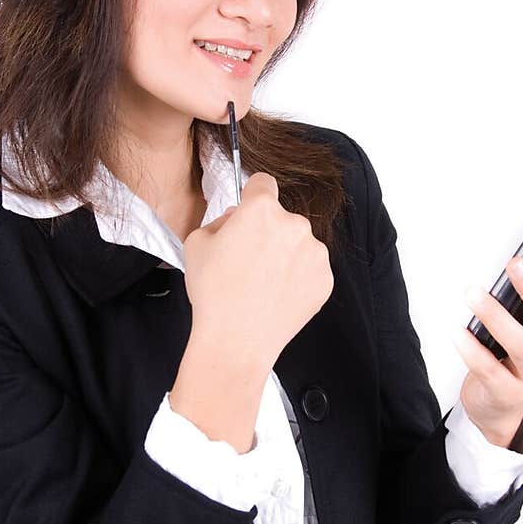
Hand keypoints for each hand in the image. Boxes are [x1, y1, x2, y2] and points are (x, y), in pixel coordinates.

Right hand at [182, 172, 333, 371]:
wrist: (237, 340)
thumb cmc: (214, 293)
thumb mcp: (197, 243)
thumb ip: (219, 220)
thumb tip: (236, 218)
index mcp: (262, 210)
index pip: (263, 183)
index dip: (252, 195)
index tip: (250, 210)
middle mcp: (295, 225)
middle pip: (281, 218)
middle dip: (267, 232)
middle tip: (247, 261)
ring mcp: (315, 253)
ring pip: (298, 243)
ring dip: (284, 255)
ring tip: (261, 283)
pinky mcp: (325, 279)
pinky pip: (309, 269)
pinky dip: (296, 278)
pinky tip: (275, 295)